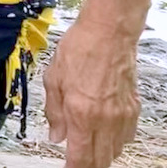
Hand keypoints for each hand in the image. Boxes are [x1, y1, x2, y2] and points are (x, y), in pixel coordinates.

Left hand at [44, 16, 140, 167]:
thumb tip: (56, 136)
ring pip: (115, 150)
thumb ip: (54, 112)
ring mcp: (122, 116)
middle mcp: (105, 120)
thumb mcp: (53, 79)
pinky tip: (104, 135)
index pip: (80, 157)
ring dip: (101, 155)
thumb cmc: (79, 50)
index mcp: (82, 114)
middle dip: (88, 166)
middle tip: (75, 164)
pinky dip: (115, 142)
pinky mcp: (134, 109)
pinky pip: (126, 137)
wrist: (109, 33)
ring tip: (88, 150)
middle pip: (101, 160)